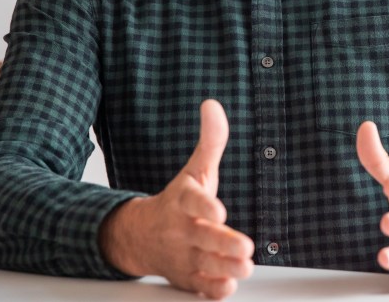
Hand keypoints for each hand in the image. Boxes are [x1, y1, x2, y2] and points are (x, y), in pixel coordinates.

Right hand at [99, 100, 253, 298]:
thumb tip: (213, 105)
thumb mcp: (194, 171)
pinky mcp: (188, 279)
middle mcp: (182, 230)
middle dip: (223, 244)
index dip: (205, 205)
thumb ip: (210, 142)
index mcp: (183, 201)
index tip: (219, 210)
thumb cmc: (178, 202)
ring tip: (244, 267)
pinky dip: (212, 290)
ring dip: (224, 268)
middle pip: (203, 237)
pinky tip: (227, 287)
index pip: (192, 201)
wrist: (141, 237)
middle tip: (246, 249)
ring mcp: (185, 257)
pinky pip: (199, 288)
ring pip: (205, 265)